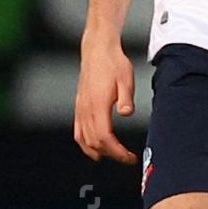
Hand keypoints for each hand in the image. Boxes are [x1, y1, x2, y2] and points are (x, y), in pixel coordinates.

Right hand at [73, 36, 138, 164]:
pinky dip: (84, 144)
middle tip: (126, 158)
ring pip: (84, 139)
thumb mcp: (126, 80)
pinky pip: (78, 131)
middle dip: (111, 154)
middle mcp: (86, 109)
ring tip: (113, 156)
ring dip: (98, 151)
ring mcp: (80, 108)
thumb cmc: (113, 63)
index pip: (105, 138)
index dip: (117, 152)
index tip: (129, 157)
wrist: (98, 50)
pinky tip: (92, 148)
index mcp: (98, 105)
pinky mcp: (79, 106)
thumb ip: (126, 98)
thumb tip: (126, 114)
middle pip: (95, 142)